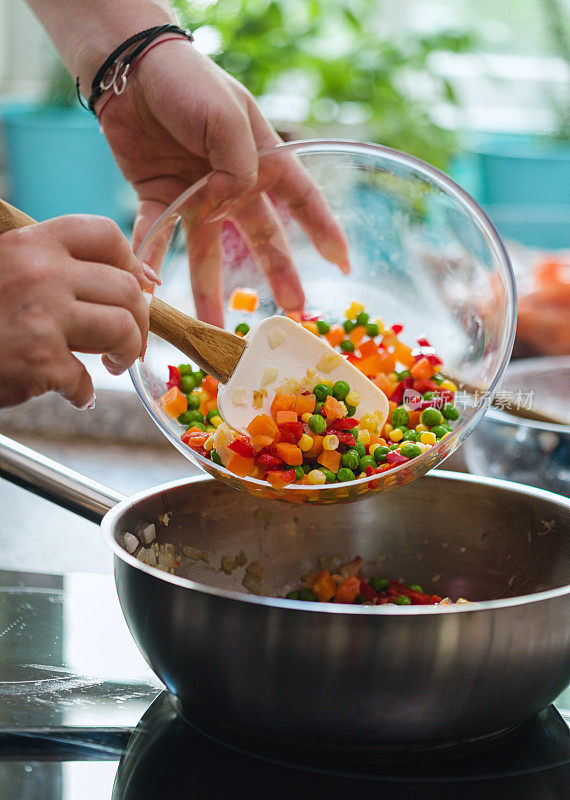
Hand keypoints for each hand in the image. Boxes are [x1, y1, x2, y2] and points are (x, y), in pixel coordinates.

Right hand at [0, 216, 153, 408]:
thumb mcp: (12, 269)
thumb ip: (58, 268)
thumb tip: (135, 280)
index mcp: (33, 244)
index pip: (106, 235)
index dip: (131, 263)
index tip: (140, 287)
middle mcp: (41, 273)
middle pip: (126, 289)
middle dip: (139, 321)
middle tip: (128, 342)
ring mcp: (42, 317)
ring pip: (122, 329)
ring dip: (126, 353)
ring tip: (112, 364)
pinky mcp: (39, 361)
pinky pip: (85, 380)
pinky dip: (83, 393)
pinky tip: (74, 394)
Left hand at [98, 40, 348, 325]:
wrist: (130, 71)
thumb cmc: (189, 84)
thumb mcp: (228, 118)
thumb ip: (238, 167)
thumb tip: (228, 206)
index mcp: (262, 160)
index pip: (303, 200)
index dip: (325, 231)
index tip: (341, 264)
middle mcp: (234, 183)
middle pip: (262, 238)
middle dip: (278, 275)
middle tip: (292, 311)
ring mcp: (197, 195)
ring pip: (208, 252)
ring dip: (210, 289)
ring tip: (213, 326)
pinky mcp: (160, 197)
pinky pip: (158, 234)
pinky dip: (152, 257)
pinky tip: (149, 286)